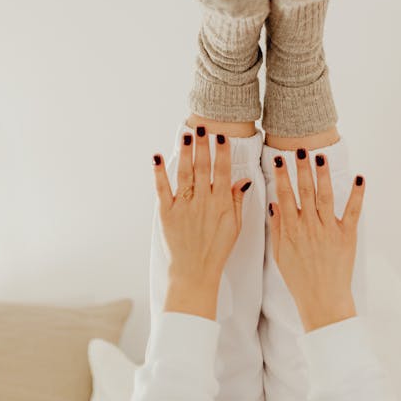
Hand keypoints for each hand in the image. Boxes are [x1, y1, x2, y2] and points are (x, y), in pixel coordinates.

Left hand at [152, 128, 251, 319]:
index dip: (222, 152)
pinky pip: (162, 190)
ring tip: (185, 134)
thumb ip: (237, 201)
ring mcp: (183, 207)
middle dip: (202, 145)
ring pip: (184, 173)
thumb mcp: (235, 226)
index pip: (222, 171)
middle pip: (202, 167)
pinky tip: (156, 158)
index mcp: (220, 204)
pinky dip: (158, 173)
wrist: (195, 273)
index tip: (221, 135)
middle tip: (202, 126)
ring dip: (184, 152)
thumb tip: (244, 180)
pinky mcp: (167, 214)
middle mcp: (202, 202)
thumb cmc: (217, 250)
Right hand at [268, 149, 364, 331]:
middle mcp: (310, 227)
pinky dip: (357, 194)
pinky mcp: (347, 236)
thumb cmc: (299, 279)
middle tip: (300, 148)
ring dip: (324, 174)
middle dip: (302, 168)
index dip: (282, 175)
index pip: (284, 196)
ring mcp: (329, 230)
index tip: (279, 158)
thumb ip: (278, 228)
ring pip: (325, 196)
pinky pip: (353, 212)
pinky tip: (360, 178)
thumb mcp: (280, 255)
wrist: (322, 301)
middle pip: (305, 191)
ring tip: (321, 155)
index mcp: (292, 230)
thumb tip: (274, 204)